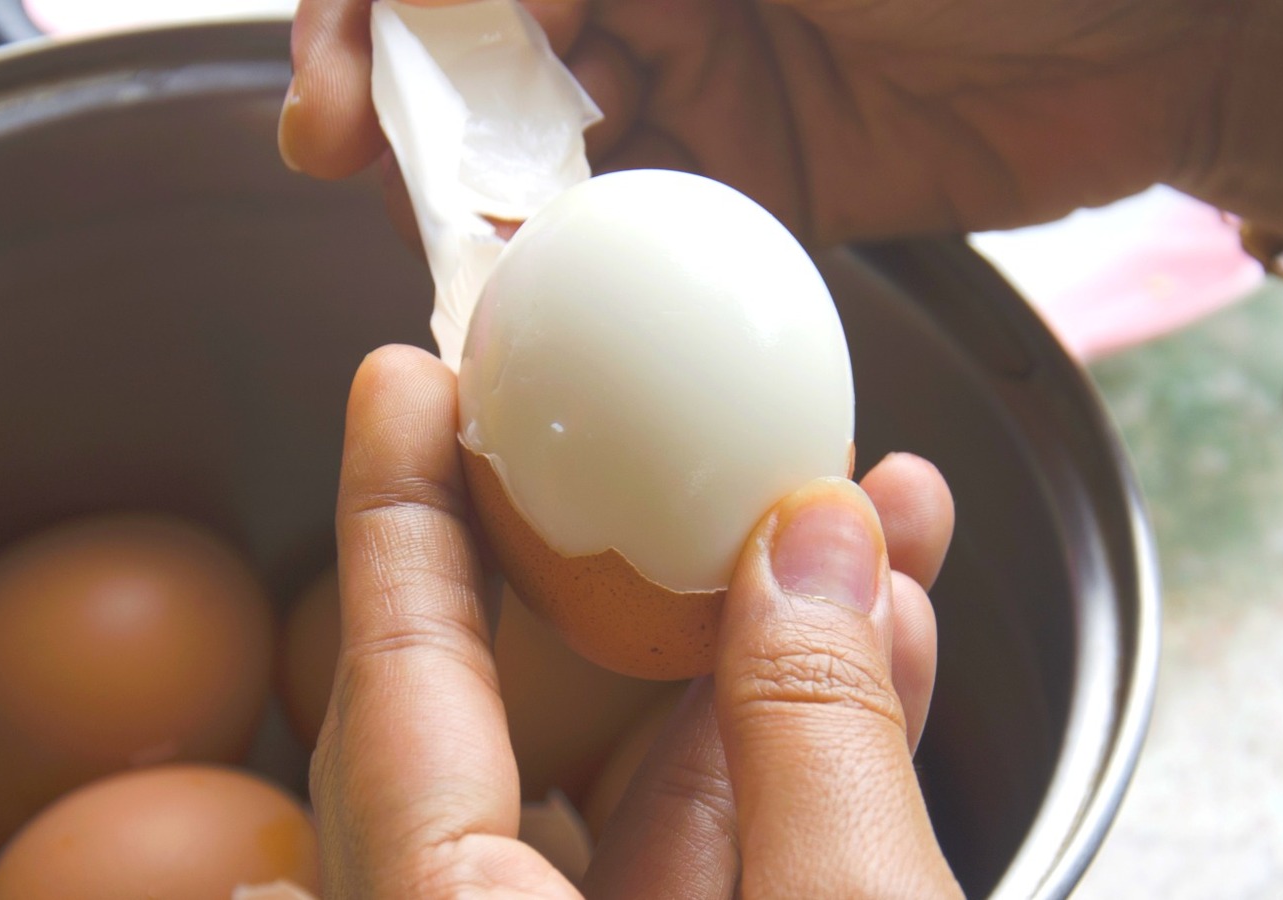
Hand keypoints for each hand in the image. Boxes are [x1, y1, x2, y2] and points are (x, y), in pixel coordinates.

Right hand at [280, 0, 1282, 243]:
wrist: (1168, 28)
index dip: (361, 26)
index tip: (327, 108)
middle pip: (470, 60)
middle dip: (404, 126)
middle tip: (365, 191)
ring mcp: (695, 94)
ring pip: (538, 156)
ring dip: (479, 215)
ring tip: (454, 274)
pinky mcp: (749, 193)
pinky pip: (632, 244)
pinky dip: (576, 280)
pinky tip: (534, 315)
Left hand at [310, 345, 961, 897]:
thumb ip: (819, 740)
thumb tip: (812, 542)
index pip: (392, 692)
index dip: (393, 517)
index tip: (402, 379)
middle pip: (487, 717)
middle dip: (585, 550)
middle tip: (607, 412)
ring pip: (629, 786)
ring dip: (752, 649)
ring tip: (855, 516)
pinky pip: (710, 854)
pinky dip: (794, 757)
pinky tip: (890, 643)